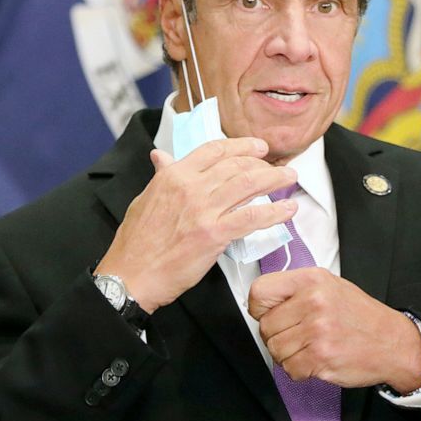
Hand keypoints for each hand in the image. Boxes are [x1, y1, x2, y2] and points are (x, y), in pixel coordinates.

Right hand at [95, 138, 297, 312]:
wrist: (130, 275)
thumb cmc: (136, 243)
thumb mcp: (145, 199)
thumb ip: (162, 176)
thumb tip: (161, 156)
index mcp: (174, 176)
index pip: (214, 150)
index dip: (241, 146)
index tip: (258, 147)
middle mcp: (191, 187)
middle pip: (236, 165)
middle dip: (263, 164)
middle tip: (279, 167)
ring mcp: (204, 210)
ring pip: (248, 185)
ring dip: (275, 179)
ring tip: (290, 178)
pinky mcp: (214, 234)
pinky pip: (252, 217)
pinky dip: (274, 213)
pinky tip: (287, 210)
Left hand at [248, 268, 420, 391]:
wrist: (393, 342)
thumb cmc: (361, 316)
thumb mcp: (331, 287)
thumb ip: (298, 291)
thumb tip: (264, 305)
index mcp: (312, 279)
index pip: (260, 292)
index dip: (259, 309)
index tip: (270, 315)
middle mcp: (314, 301)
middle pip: (265, 326)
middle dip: (278, 337)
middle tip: (300, 337)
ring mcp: (317, 329)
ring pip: (275, 350)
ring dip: (289, 356)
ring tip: (311, 348)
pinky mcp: (321, 356)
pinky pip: (289, 369)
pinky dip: (300, 370)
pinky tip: (317, 361)